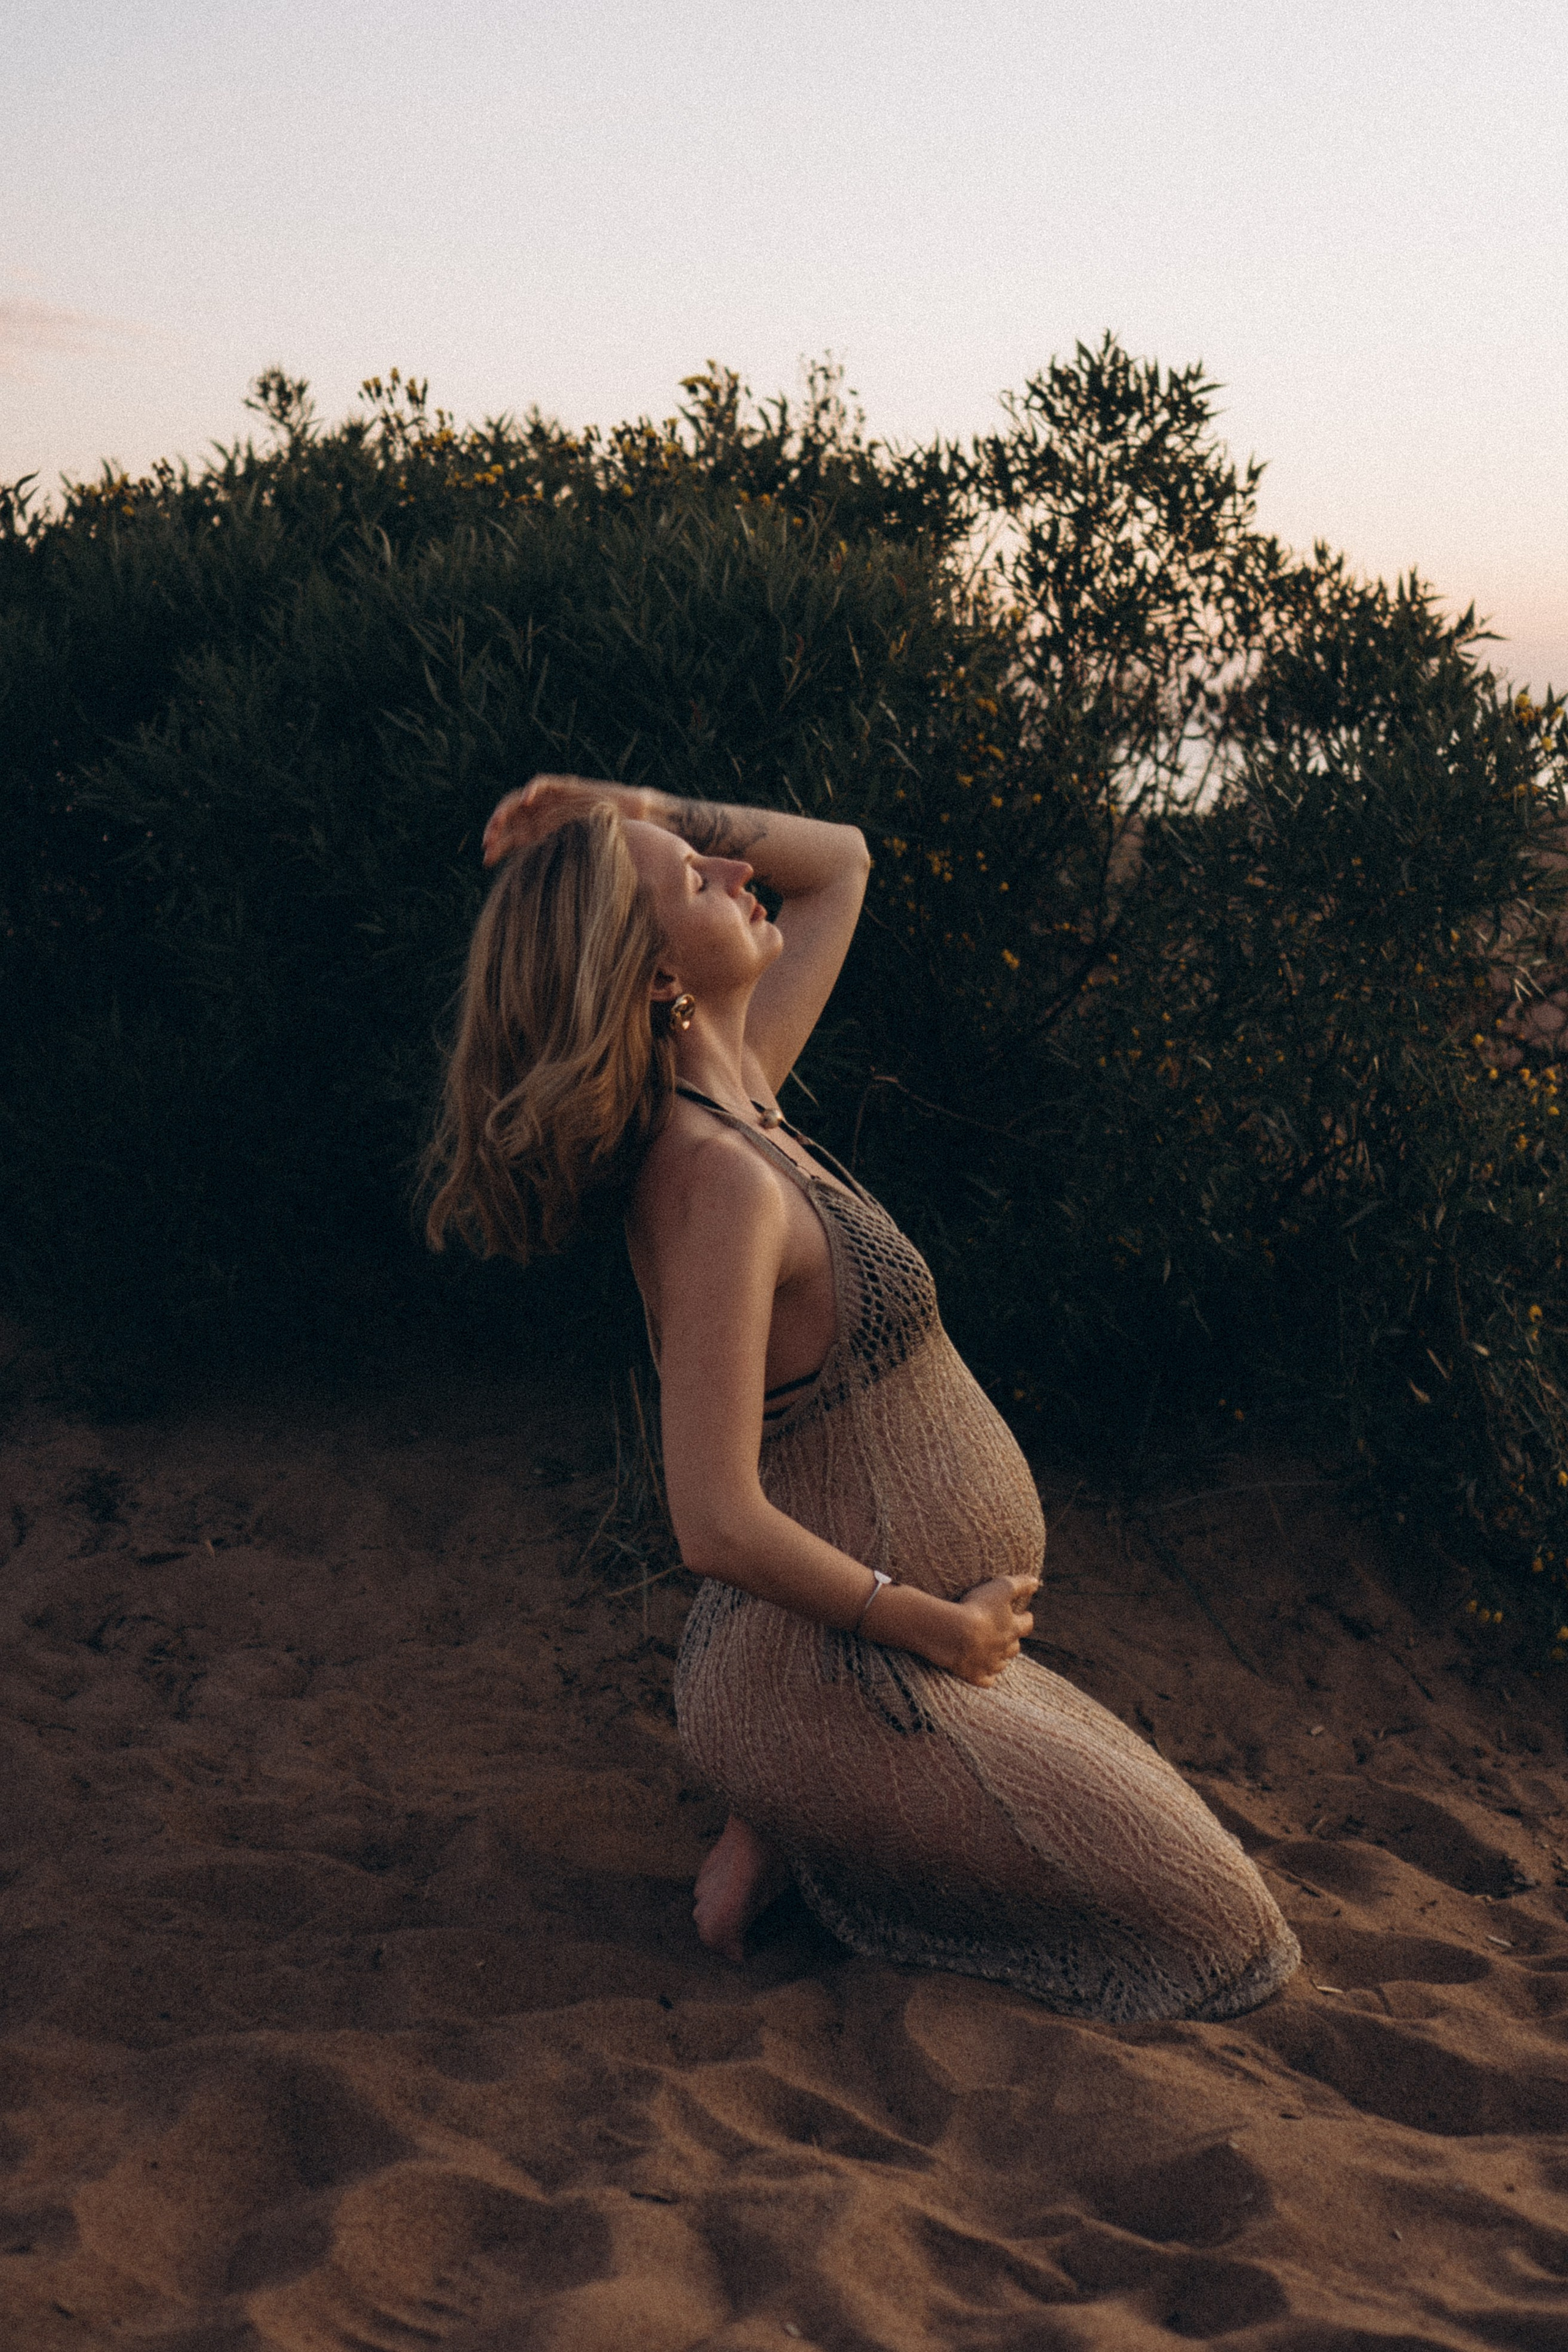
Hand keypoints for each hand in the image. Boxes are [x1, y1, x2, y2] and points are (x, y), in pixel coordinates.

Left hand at [481, 774, 650, 866]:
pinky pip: (542, 784)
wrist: (633, 821)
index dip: (498, 848)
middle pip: (510, 819)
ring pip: (518, 800)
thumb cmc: (608, 846)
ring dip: (505, 810)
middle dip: (496, 830)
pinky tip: (526, 801)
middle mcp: (542, 815)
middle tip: (487, 844)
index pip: (512, 838)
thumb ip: (560, 872)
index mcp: (542, 832)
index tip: (486, 862)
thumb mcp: (578, 863)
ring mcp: (550, 800)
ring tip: (496, 822)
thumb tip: (543, 907)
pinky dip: (533, 790)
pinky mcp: (564, 787)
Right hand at [941, 1573, 1037, 1688]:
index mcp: (1013, 1628)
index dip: (1026, 1619)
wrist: (954, 1634)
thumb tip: (1036, 1581)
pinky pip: (986, 1680)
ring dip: (1000, 1658)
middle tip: (1005, 1634)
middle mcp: (1006, 1649)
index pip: (1027, 1624)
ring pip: (1001, 1663)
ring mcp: (991, 1664)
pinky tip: (983, 1671)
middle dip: (1012, 1640)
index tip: (1025, 1615)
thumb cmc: (978, 1608)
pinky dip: (987, 1676)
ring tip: (993, 1651)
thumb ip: (1020, 1584)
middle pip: (1015, 1647)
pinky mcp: (976, 1675)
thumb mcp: (1001, 1588)